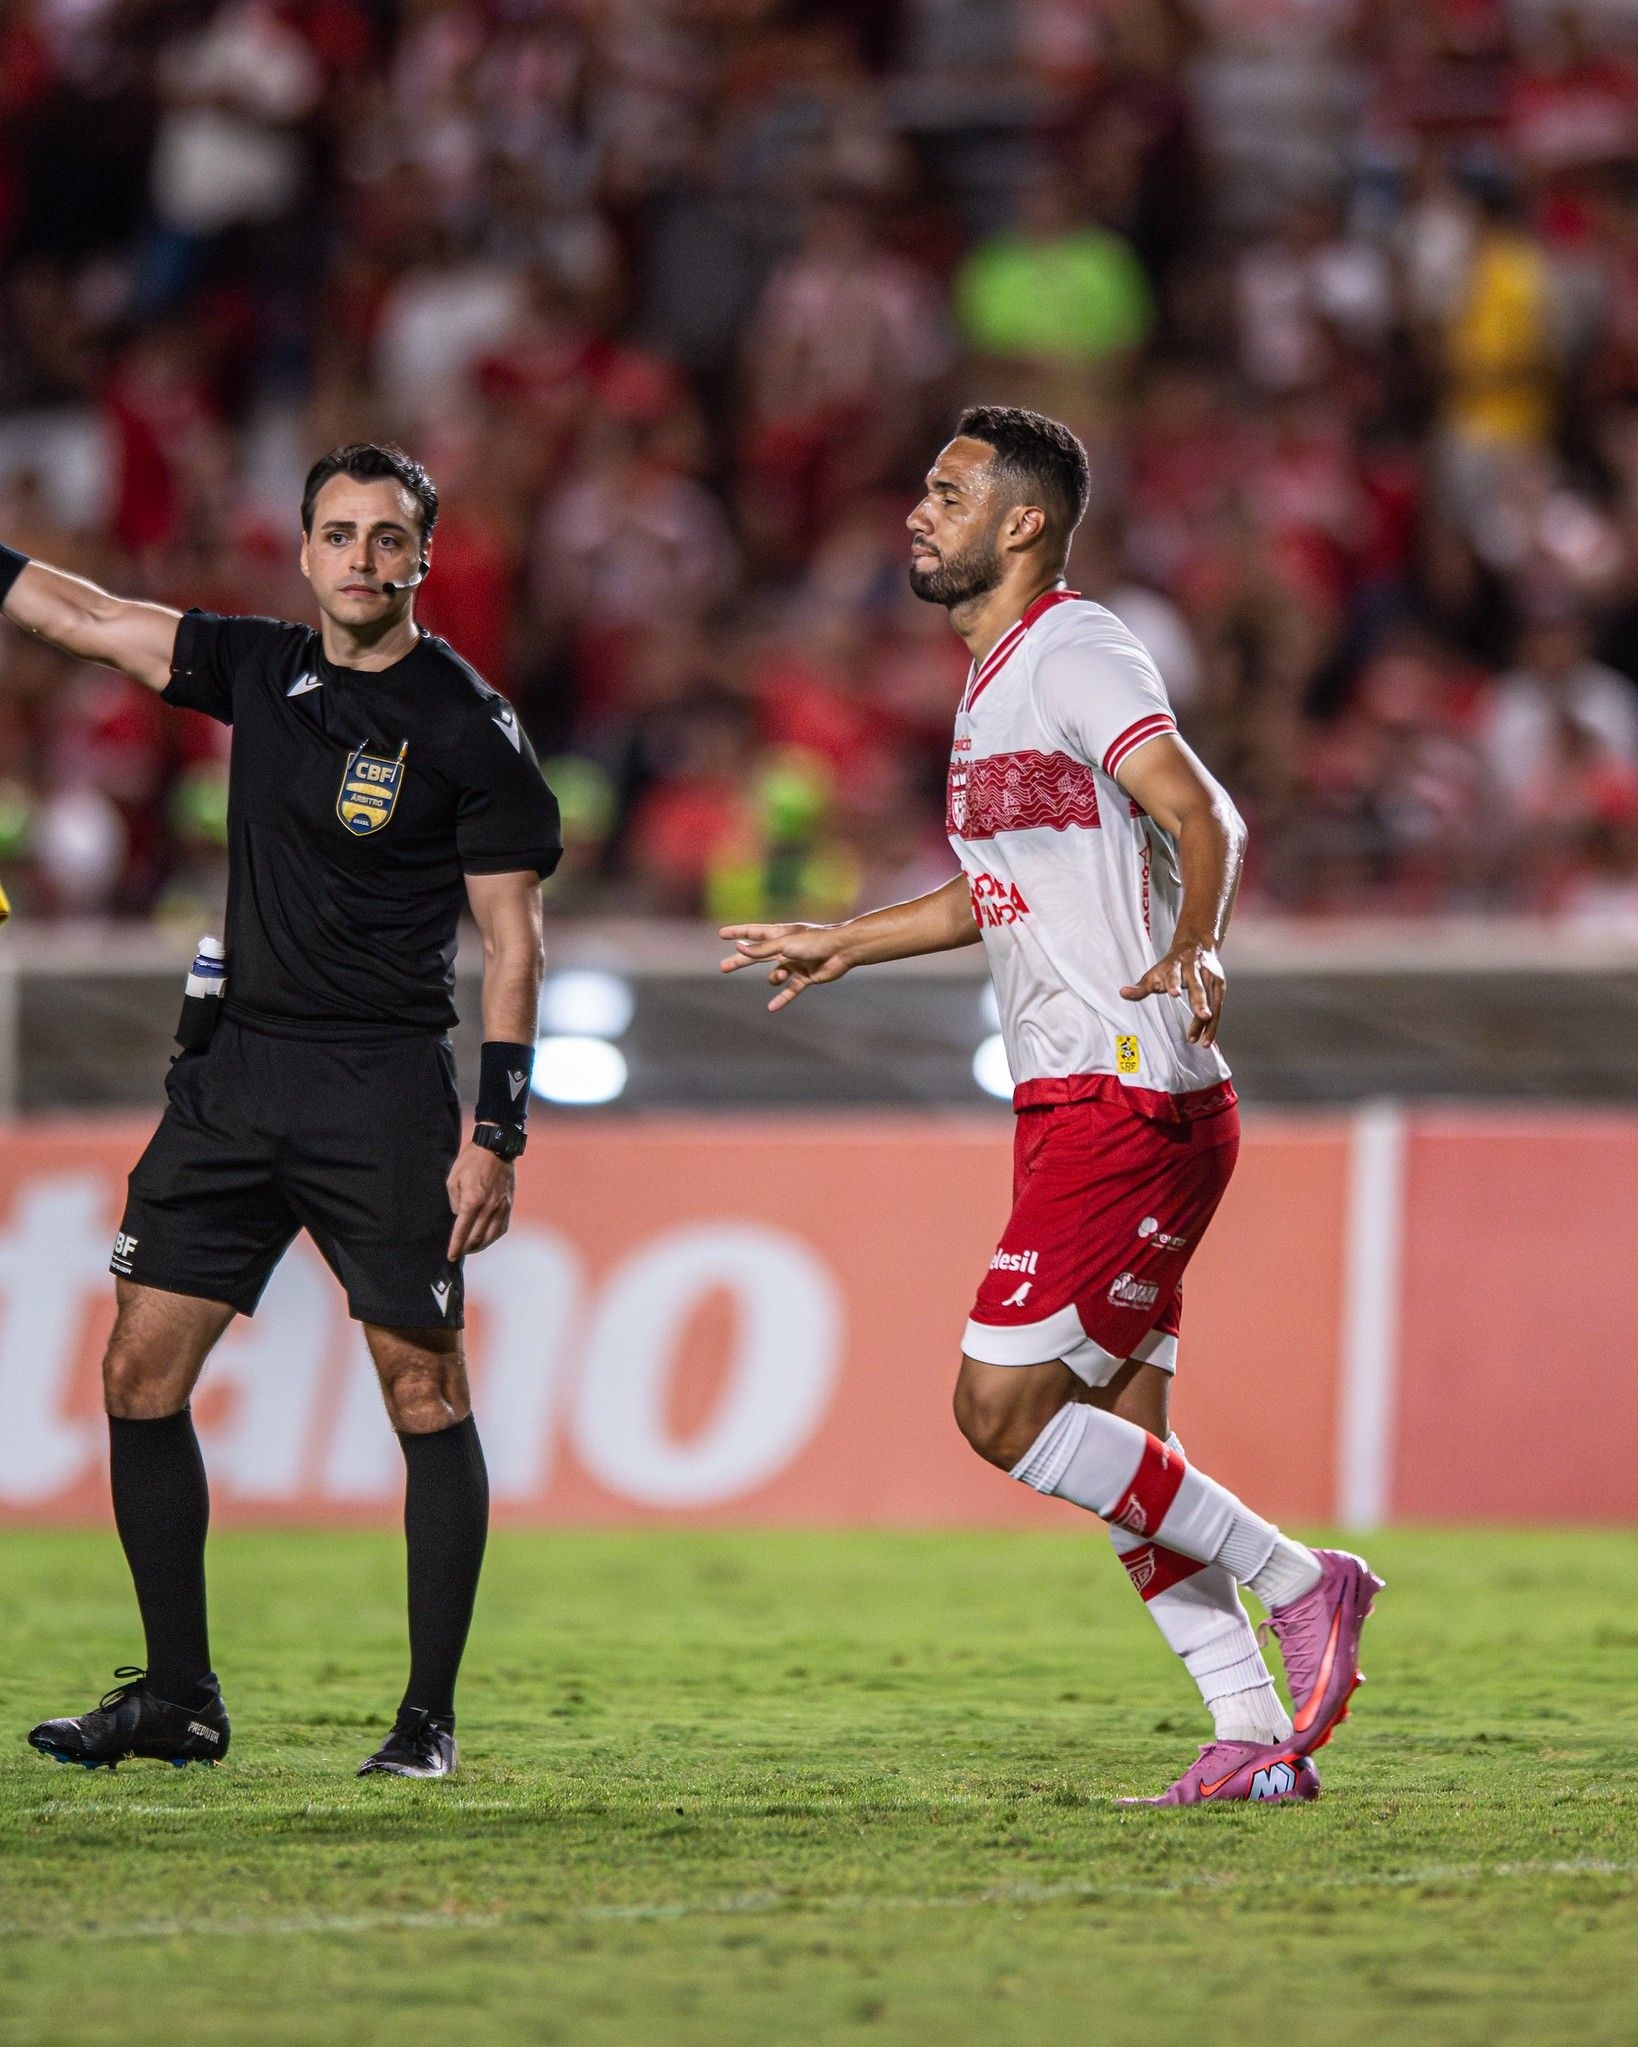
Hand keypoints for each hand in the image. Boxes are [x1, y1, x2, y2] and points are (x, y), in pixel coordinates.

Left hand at [446, 1140, 514, 1259]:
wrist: (496, 1147)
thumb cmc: (471, 1160)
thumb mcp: (453, 1179)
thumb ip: (454, 1201)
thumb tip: (459, 1216)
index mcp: (472, 1200)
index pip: (462, 1231)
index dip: (455, 1246)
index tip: (451, 1256)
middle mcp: (489, 1207)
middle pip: (477, 1238)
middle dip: (466, 1248)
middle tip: (459, 1251)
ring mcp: (501, 1207)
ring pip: (492, 1236)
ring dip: (480, 1246)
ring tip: (471, 1248)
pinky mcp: (509, 1204)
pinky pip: (502, 1228)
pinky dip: (493, 1237)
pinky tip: (486, 1237)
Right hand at [718, 922, 853, 1012]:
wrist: (841, 950)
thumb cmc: (813, 942)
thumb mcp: (784, 945)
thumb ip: (761, 950)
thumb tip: (738, 948)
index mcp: (779, 935)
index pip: (753, 933)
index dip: (737, 933)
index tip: (722, 934)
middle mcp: (785, 948)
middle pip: (757, 956)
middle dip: (740, 961)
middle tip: (723, 967)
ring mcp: (795, 963)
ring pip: (775, 975)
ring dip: (775, 978)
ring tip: (783, 975)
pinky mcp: (805, 977)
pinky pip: (790, 990)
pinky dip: (782, 999)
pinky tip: (772, 1008)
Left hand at [1120, 941, 1224, 1046]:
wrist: (1196, 945)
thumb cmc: (1173, 964)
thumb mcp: (1155, 973)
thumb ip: (1141, 987)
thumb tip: (1122, 993)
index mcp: (1176, 966)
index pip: (1174, 975)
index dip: (1173, 983)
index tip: (1173, 993)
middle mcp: (1195, 970)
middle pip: (1198, 986)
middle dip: (1200, 1001)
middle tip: (1203, 1016)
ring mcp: (1210, 977)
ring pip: (1211, 1000)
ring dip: (1207, 1021)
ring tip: (1203, 1040)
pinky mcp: (1219, 986)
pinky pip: (1217, 1008)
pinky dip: (1213, 1026)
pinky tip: (1207, 1040)